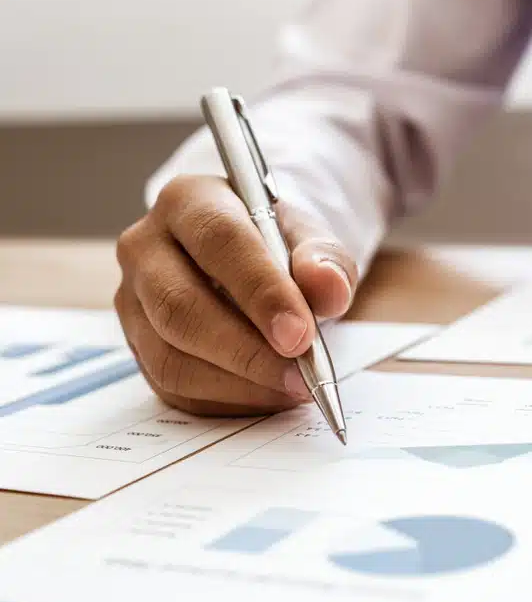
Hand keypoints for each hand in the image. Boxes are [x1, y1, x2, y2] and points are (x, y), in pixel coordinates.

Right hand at [115, 175, 357, 414]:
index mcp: (188, 201)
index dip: (261, 292)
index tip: (300, 335)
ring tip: (292, 389)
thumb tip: (329, 288)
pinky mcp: (137, 345)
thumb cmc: (276, 243)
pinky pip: (173, 387)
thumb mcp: (310, 237)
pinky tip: (268, 395)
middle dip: (247, 351)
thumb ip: (324, 258)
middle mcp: (145, 246)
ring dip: (238, 383)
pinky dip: (226, 400)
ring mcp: (133, 300)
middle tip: (301, 376)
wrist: (250, 257)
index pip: (220, 242)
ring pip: (171, 357)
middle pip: (181, 307)